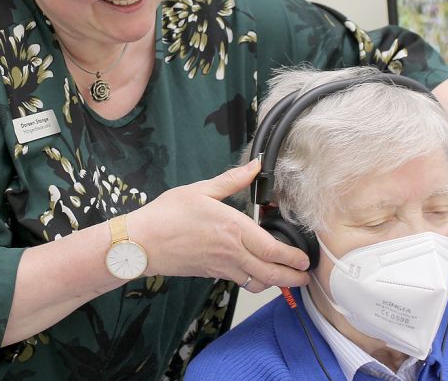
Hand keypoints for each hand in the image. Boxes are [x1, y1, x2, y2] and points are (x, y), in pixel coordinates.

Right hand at [128, 159, 310, 291]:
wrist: (141, 243)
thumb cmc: (167, 215)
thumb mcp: (201, 190)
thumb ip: (232, 180)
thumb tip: (255, 165)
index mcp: (233, 229)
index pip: (272, 250)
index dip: (293, 258)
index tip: (304, 259)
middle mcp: (231, 252)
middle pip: (270, 273)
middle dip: (292, 278)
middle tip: (305, 277)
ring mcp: (221, 266)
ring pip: (256, 282)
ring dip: (275, 282)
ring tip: (286, 277)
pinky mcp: (211, 273)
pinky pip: (240, 281)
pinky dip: (254, 281)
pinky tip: (256, 273)